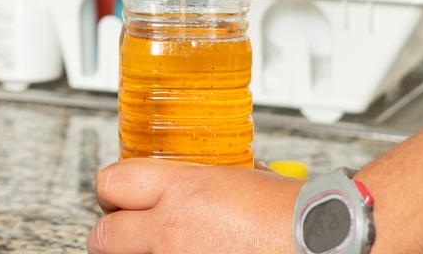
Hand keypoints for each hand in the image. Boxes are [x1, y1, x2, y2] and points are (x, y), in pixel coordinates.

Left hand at [87, 158, 303, 253]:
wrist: (320, 241)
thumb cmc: (291, 213)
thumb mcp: (234, 175)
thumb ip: (197, 180)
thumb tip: (186, 183)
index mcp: (179, 192)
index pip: (110, 183)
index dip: (111, 190)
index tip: (117, 195)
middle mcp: (169, 233)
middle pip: (102, 236)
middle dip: (111, 233)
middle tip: (123, 231)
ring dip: (139, 252)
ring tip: (162, 245)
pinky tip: (188, 253)